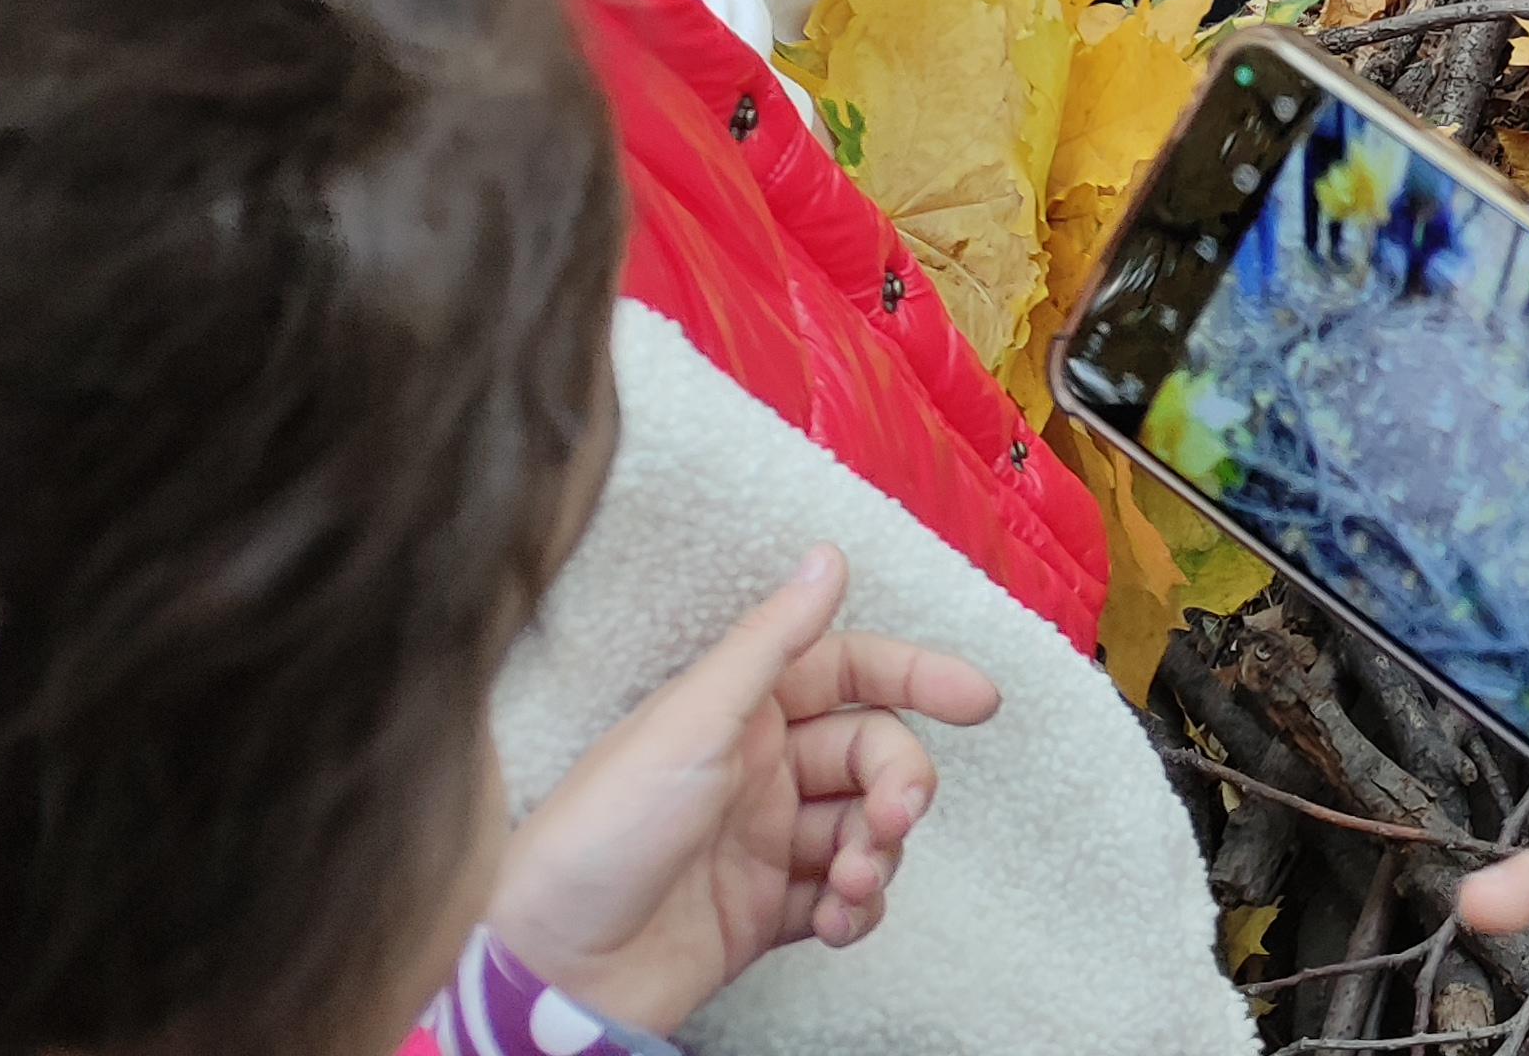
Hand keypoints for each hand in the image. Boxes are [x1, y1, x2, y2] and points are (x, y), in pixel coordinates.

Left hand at [487, 547, 999, 1037]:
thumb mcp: (692, 723)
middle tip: (896, 818)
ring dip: (879, 852)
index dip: (917, 677)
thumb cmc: (600, 836)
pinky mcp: (761, 913)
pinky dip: (856, 909)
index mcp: (739, 711)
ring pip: (864, 827)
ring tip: (853, 884)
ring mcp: (761, 843)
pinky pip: (840, 899)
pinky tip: (836, 920)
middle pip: (870, 754)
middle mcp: (757, 769)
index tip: (976, 701)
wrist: (551, 972)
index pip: (851, 672)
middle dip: (899, 783)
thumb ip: (770, 640)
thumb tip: (828, 557)